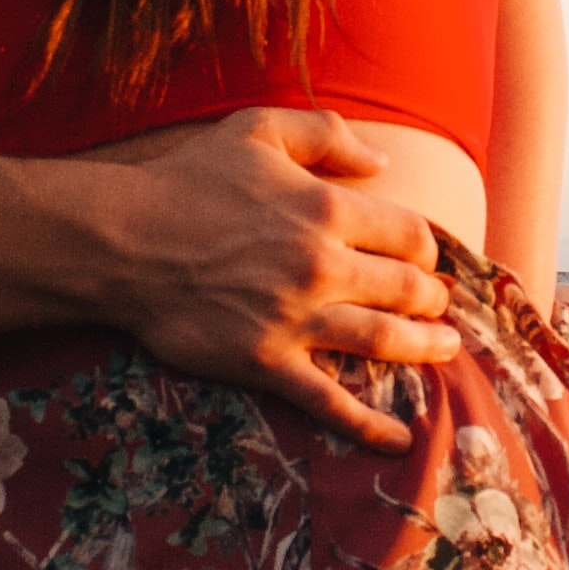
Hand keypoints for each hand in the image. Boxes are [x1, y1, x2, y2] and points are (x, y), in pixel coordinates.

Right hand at [88, 108, 460, 448]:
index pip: (411, 235)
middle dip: (433, 299)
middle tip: (438, 307)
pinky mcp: (266, 362)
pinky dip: (368, 424)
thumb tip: (381, 160)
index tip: (425, 260)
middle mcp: (322, 265)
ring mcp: (296, 318)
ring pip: (385, 340)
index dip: (427, 250)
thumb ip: (325, 134)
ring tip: (446, 351)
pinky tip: (399, 439)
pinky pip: (329, 401)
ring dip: (426, 348)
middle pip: (408, 289)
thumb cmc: (187, 180)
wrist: (123, 241)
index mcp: (327, 208)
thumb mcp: (257, 129)